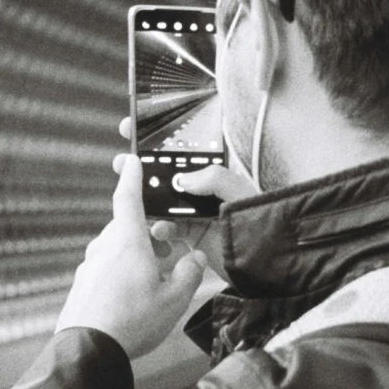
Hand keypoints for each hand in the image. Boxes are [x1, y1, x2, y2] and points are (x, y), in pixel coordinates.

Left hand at [56, 155, 209, 358]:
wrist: (88, 351)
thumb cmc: (132, 322)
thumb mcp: (174, 300)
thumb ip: (189, 275)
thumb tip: (196, 260)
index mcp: (126, 242)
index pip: (128, 199)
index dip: (132, 178)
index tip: (133, 162)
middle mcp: (104, 248)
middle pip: (127, 229)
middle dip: (149, 235)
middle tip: (168, 253)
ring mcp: (89, 266)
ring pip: (116, 250)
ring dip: (136, 257)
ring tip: (155, 281)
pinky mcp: (82, 285)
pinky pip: (105, 270)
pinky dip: (122, 275)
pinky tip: (133, 299)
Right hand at [113, 113, 255, 259]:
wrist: (267, 259)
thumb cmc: (259, 221)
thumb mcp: (240, 193)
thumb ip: (214, 179)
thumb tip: (182, 179)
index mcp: (213, 173)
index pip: (182, 151)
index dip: (158, 141)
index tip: (133, 129)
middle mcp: (201, 190)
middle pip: (165, 175)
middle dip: (142, 170)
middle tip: (120, 163)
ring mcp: (194, 212)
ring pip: (161, 202)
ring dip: (146, 203)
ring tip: (134, 204)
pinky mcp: (190, 235)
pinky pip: (166, 229)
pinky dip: (159, 229)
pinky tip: (158, 232)